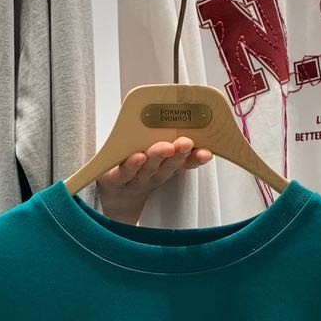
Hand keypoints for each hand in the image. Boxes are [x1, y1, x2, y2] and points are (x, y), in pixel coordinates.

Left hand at [96, 139, 212, 224]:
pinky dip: (131, 165)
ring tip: (165, 147)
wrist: (113, 197)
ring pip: (147, 168)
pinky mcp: (113, 179)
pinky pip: (123, 172)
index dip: (196, 159)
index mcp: (165, 168)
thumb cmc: (136, 171)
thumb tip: (190, 123)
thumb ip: (170, 147)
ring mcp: (133, 178)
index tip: (207, 153)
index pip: (185, 163)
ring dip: (157, 157)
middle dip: (178, 154)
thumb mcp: (156, 161)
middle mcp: (152, 175)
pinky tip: (137, 157)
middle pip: (167, 165)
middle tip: (185, 143)